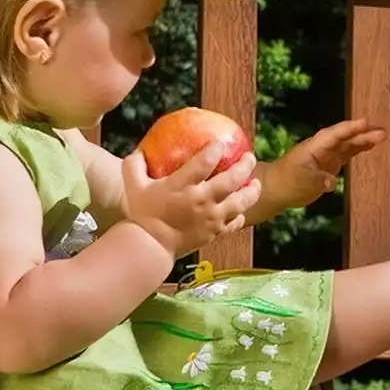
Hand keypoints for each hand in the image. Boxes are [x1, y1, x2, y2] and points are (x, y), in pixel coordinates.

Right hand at [121, 144, 260, 258]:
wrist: (150, 247)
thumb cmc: (142, 214)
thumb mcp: (133, 185)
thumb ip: (135, 165)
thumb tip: (140, 149)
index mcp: (182, 186)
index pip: (205, 162)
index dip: (215, 149)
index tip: (220, 142)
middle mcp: (202, 200)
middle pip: (232, 180)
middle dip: (245, 165)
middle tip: (250, 156)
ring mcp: (211, 218)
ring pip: (241, 202)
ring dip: (252, 191)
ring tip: (256, 183)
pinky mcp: (215, 233)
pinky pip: (234, 223)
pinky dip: (240, 215)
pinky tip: (242, 210)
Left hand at [264, 119, 386, 211]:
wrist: (276, 188)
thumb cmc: (286, 182)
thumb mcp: (301, 182)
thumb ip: (318, 180)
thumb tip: (332, 182)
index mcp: (315, 146)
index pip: (335, 134)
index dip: (350, 128)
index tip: (365, 122)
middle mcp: (323, 147)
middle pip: (346, 137)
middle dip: (363, 133)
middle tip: (382, 132)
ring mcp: (328, 154)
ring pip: (349, 143)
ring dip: (364, 139)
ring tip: (382, 135)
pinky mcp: (330, 163)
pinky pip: (348, 153)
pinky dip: (359, 148)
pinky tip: (371, 145)